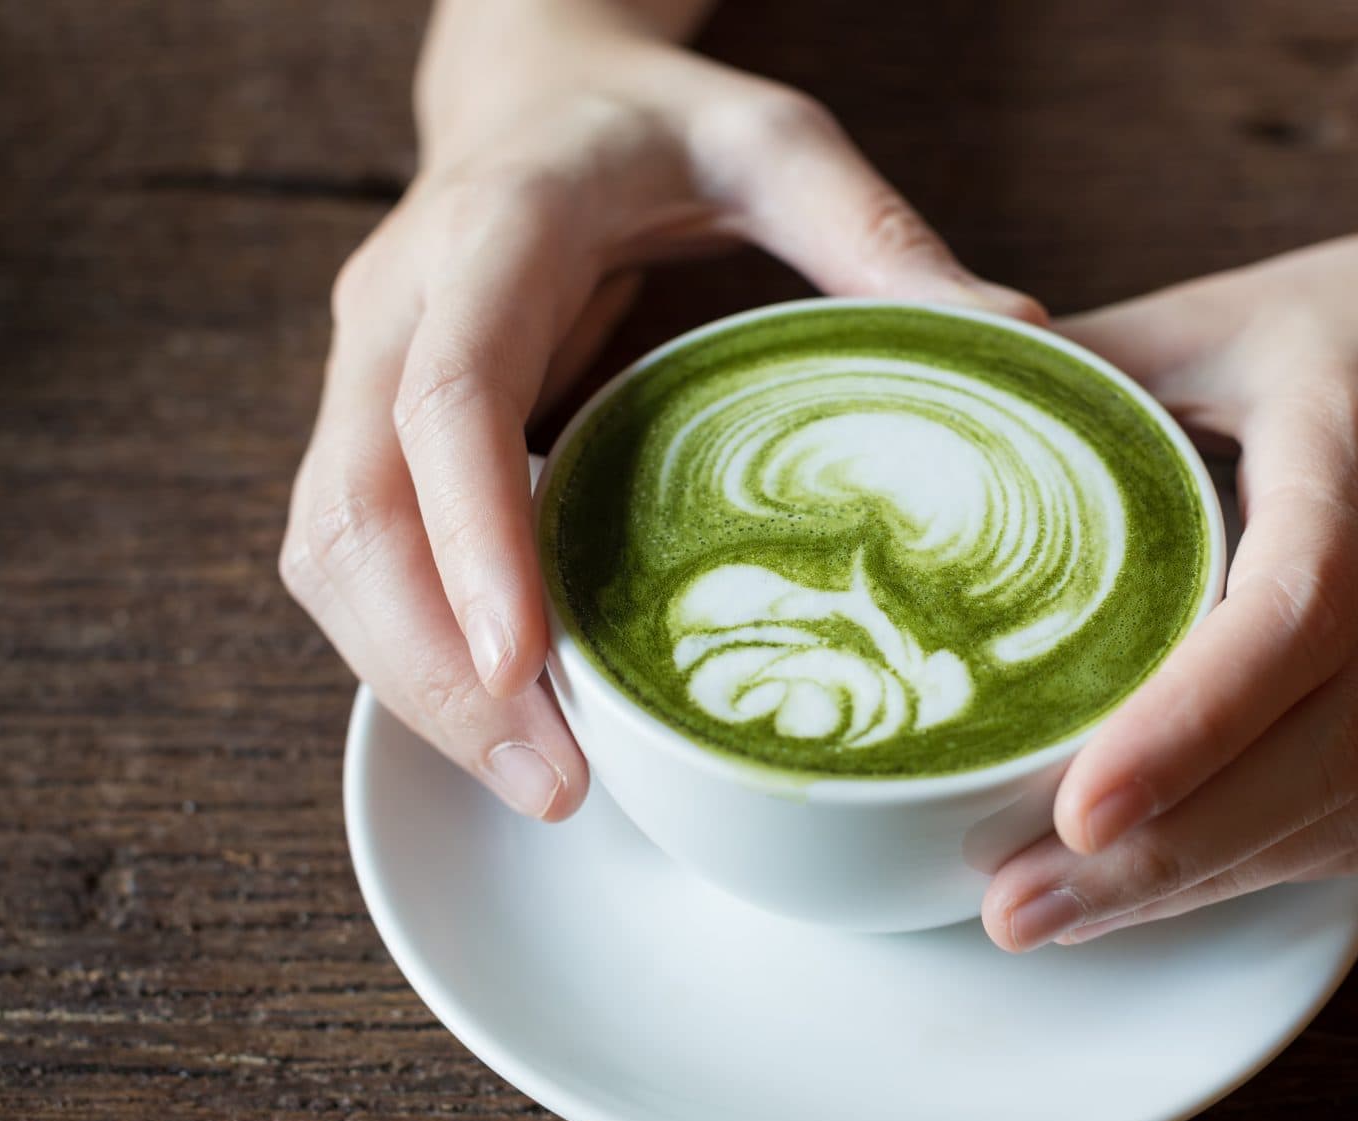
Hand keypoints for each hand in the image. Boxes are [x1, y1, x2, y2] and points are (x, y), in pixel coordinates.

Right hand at [279, 21, 1039, 820]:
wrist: (535, 98)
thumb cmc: (654, 127)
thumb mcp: (777, 143)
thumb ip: (880, 236)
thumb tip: (1025, 346)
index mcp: (494, 232)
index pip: (448, 396)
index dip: (474, 535)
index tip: (528, 664)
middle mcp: (398, 307)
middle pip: (354, 512)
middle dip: (435, 668)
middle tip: (555, 785)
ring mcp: (366, 370)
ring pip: (332, 552)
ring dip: (416, 681)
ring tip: (543, 782)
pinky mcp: (372, 427)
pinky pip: (356, 558)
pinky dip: (416, 652)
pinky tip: (513, 721)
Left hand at [983, 213, 1357, 949]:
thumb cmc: (1354, 323)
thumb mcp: (1202, 319)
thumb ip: (1069, 386)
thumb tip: (910, 450)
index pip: (1301, 611)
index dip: (1191, 723)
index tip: (1074, 807)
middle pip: (1333, 746)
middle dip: (1172, 853)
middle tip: (1016, 906)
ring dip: (1211, 880)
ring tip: (1061, 912)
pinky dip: (1277, 867)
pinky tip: (1171, 886)